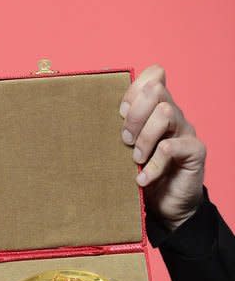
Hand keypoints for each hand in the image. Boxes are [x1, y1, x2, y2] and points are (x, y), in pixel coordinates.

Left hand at [120, 64, 205, 229]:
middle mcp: (173, 114)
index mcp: (156, 108)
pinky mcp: (195, 151)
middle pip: (156, 90)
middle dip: (134, 115)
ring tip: (135, 159)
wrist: (165, 204)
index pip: (153, 76)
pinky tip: (143, 179)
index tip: (119, 115)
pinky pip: (171, 147)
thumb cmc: (140, 171)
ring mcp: (186, 131)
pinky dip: (153, 165)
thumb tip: (86, 115)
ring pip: (165, 112)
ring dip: (144, 137)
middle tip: (124, 140)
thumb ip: (117, 129)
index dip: (133, 91)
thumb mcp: (125, 148)